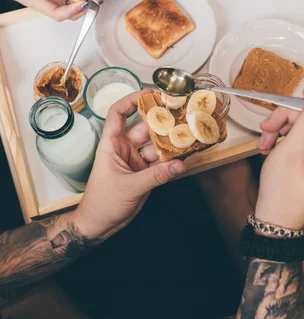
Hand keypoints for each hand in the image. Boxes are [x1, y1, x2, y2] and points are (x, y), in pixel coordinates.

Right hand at [2, 0, 89, 21]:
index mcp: (43, 5)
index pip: (59, 14)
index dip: (71, 10)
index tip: (82, 2)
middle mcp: (52, 8)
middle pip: (71, 16)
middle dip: (86, 9)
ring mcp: (58, 7)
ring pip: (75, 12)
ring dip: (87, 5)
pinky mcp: (61, 3)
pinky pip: (73, 4)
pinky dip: (82, 0)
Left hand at [74, 90, 185, 238]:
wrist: (99, 225)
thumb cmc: (102, 203)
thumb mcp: (129, 187)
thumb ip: (156, 176)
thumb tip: (179, 165)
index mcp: (111, 145)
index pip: (118, 114)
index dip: (130, 100)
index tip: (149, 93)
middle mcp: (124, 149)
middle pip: (143, 128)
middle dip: (161, 121)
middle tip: (179, 113)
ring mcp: (135, 161)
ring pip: (155, 146)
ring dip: (170, 142)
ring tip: (188, 135)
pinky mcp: (144, 174)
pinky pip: (161, 163)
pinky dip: (172, 160)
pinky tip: (185, 156)